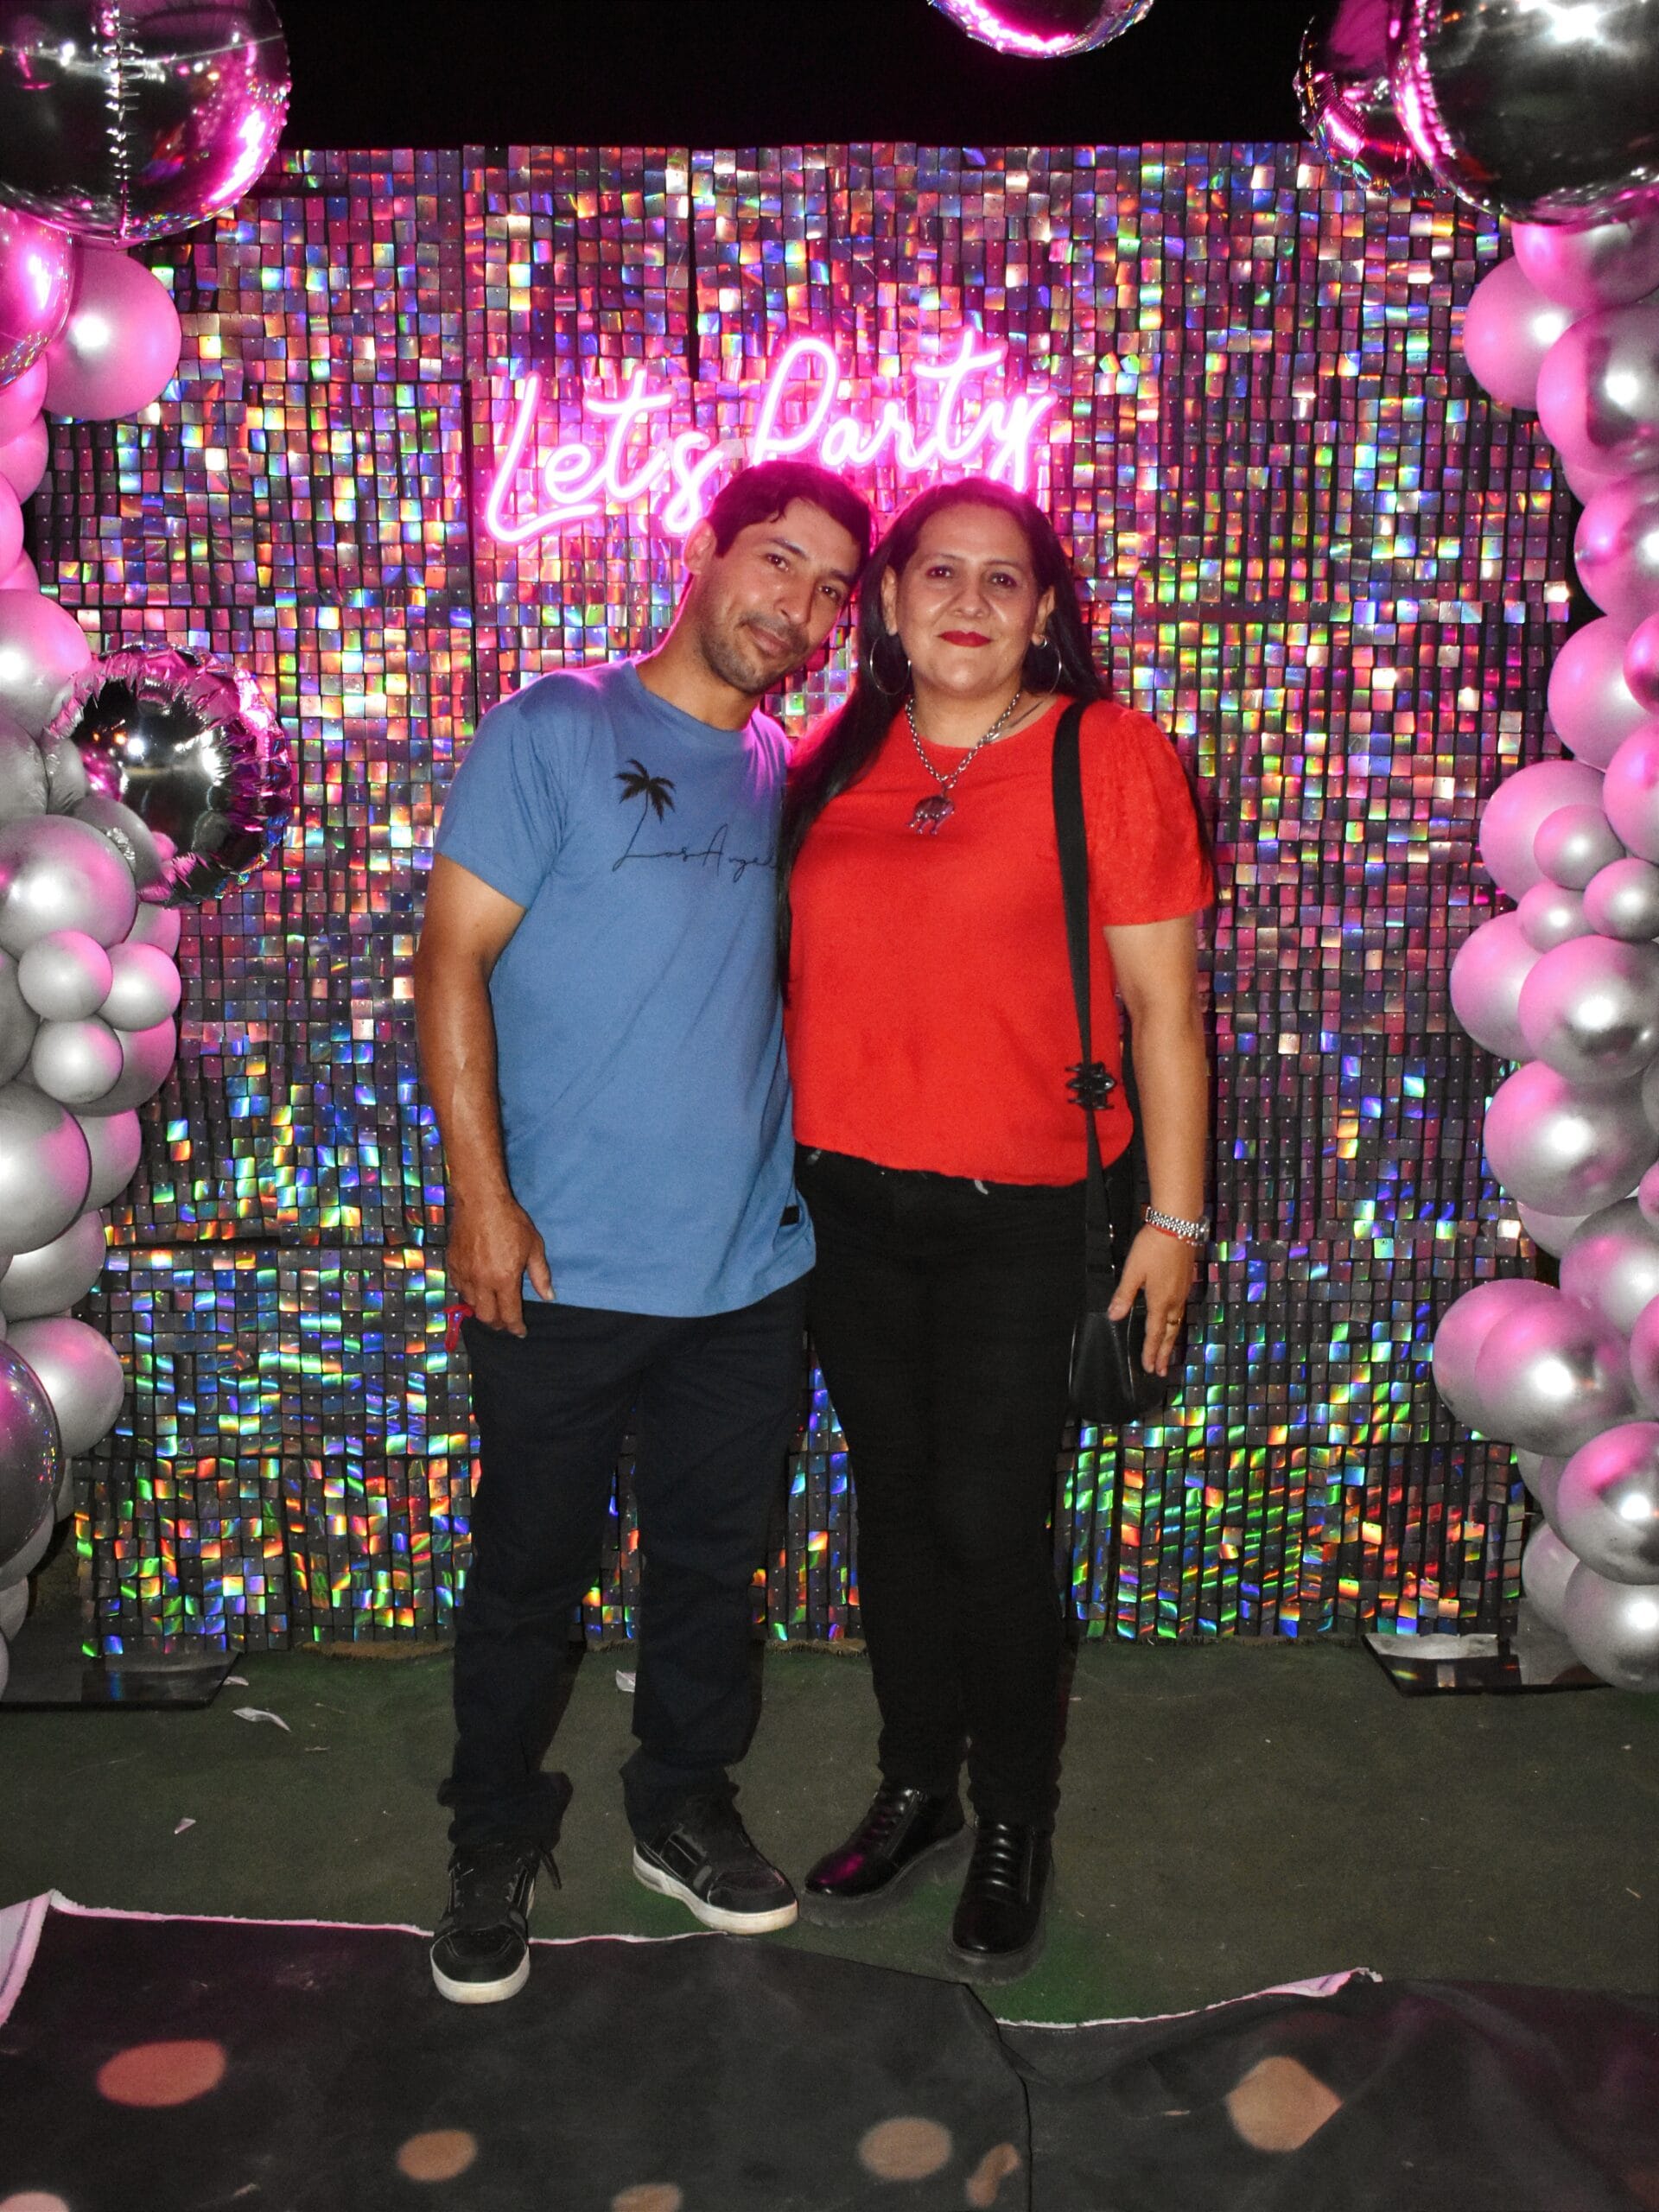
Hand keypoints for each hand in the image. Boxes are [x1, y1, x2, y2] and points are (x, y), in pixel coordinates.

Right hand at [446, 1190, 553, 1336]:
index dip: (515, 1327)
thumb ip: (540, 1275)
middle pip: (486, 1316)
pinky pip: (459, 1288)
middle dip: (497, 1324)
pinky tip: (477, 1289)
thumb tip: (549, 1296)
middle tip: (505, 1322)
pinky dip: (469, 1294)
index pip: (509, 1315)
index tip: (520, 1332)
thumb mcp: (534, 1247)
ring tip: (492, 1306)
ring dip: (482, 1309)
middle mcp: (482, 1282)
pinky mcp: (453, 1264)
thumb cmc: (511, 1222)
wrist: (481, 1202)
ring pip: (471, 1304)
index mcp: (504, 1279)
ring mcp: (464, 1274)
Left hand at [1107, 1225, 1199, 1376]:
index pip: (1154, 1333)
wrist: (1177, 1225)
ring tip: (1168, 1353)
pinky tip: (1174, 1321)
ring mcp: (1183, 1291)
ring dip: (1172, 1340)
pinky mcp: (1186, 1281)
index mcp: (1159, 1301)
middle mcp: (1174, 1300)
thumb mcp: (1132, 1271)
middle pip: (1170, 1333)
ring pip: (1177, 1322)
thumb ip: (1124, 1295)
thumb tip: (1113, 1317)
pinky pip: (1181, 1310)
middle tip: (1162, 1370)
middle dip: (1164, 1353)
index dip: (1150, 1351)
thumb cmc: (1152, 1247)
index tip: (1149, 1368)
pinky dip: (1177, 1323)